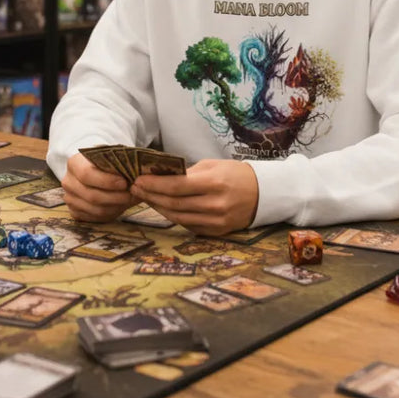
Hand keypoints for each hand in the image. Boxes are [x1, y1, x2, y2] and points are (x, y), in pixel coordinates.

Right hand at [61, 152, 132, 221]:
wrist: (94, 169)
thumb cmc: (105, 161)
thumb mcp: (111, 156)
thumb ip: (120, 164)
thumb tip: (138, 176)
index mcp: (74, 163)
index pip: (87, 174)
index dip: (107, 181)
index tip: (124, 182)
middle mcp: (68, 182)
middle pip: (91, 195)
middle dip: (115, 197)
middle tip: (131, 194)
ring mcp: (69, 198)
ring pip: (95, 209)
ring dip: (115, 206)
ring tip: (128, 200)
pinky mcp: (74, 212)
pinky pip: (94, 218)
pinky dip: (110, 213)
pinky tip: (120, 205)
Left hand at [130, 159, 258, 234]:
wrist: (263, 193)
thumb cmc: (235, 174)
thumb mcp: (213, 165)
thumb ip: (188, 173)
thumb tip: (161, 176)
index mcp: (214, 183)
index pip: (177, 186)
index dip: (154, 184)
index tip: (138, 179)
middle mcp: (214, 205)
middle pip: (174, 203)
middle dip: (151, 195)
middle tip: (135, 188)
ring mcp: (216, 221)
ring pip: (178, 217)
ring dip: (158, 207)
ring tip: (145, 197)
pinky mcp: (216, 232)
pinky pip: (188, 225)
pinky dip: (173, 216)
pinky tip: (163, 207)